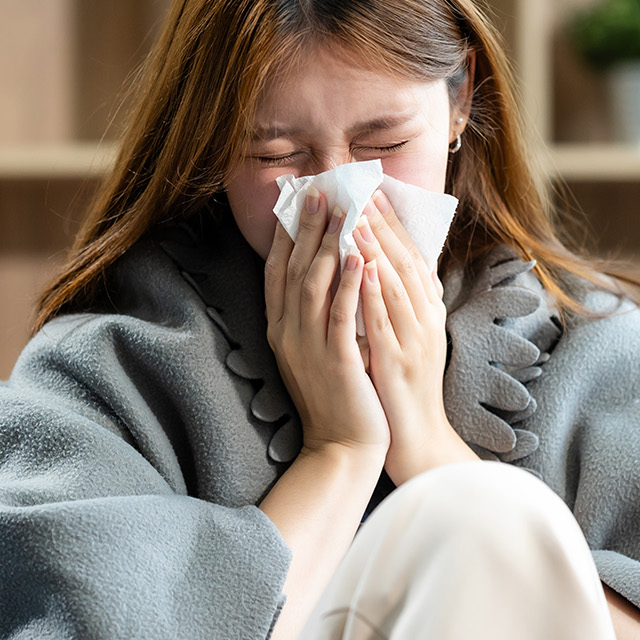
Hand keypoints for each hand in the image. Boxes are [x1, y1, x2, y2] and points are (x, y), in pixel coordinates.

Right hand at [265, 188, 389, 464]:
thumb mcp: (315, 350)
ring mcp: (309, 348)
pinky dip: (350, 283)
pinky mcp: (336, 362)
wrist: (342, 449)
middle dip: (307, 227)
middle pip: (294, 269)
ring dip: (328, 244)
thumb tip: (323, 272)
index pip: (278, 271)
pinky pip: (341, 315)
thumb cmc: (337, 399)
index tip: (297, 199)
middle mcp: (288, 334)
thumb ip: (314, 314)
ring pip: (314, 285)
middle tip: (319, 190)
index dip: (287, 233)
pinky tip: (361, 256)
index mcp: (281, 330)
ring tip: (341, 211)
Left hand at [353, 190, 475, 483]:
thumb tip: (377, 266)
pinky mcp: (397, 362)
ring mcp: (413, 340)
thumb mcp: (402, 338)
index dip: (391, 223)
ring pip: (394, 284)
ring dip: (375, 246)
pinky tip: (362, 267)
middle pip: (404, 262)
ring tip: (355, 214)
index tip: (373, 191)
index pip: (410, 258)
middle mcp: (424, 320)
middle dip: (380, 224)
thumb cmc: (401, 389)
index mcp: (425, 313)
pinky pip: (383, 321)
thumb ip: (395, 304)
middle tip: (360, 189)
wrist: (414, 441)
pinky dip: (373, 291)